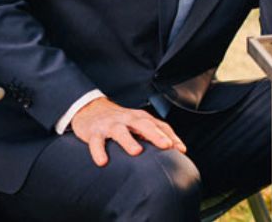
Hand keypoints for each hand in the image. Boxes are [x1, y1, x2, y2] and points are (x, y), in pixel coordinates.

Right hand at [70, 97, 185, 166]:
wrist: (90, 109)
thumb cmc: (120, 120)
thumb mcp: (138, 124)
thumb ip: (155, 135)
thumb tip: (177, 151)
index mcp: (141, 118)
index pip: (159, 125)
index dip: (171, 137)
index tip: (180, 150)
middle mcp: (128, 119)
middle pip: (143, 124)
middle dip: (156, 134)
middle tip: (166, 146)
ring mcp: (111, 125)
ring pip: (120, 131)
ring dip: (129, 141)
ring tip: (137, 152)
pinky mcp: (94, 132)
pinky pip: (96, 142)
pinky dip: (98, 151)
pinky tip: (103, 161)